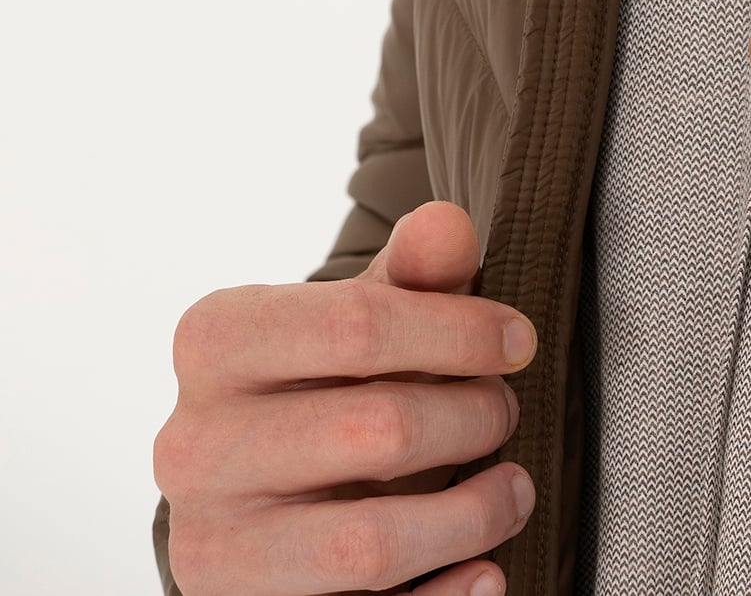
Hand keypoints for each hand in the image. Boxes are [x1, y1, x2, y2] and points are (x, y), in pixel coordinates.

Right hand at [155, 199, 536, 594]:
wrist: (246, 486)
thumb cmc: (319, 375)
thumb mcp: (359, 312)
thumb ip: (411, 271)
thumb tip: (450, 227)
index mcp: (215, 340)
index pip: (359, 325)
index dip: (460, 332)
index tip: (519, 342)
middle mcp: (192, 444)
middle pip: (377, 431)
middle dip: (472, 418)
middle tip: (506, 411)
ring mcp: (208, 543)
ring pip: (367, 544)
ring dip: (469, 517)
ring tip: (513, 489)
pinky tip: (484, 571)